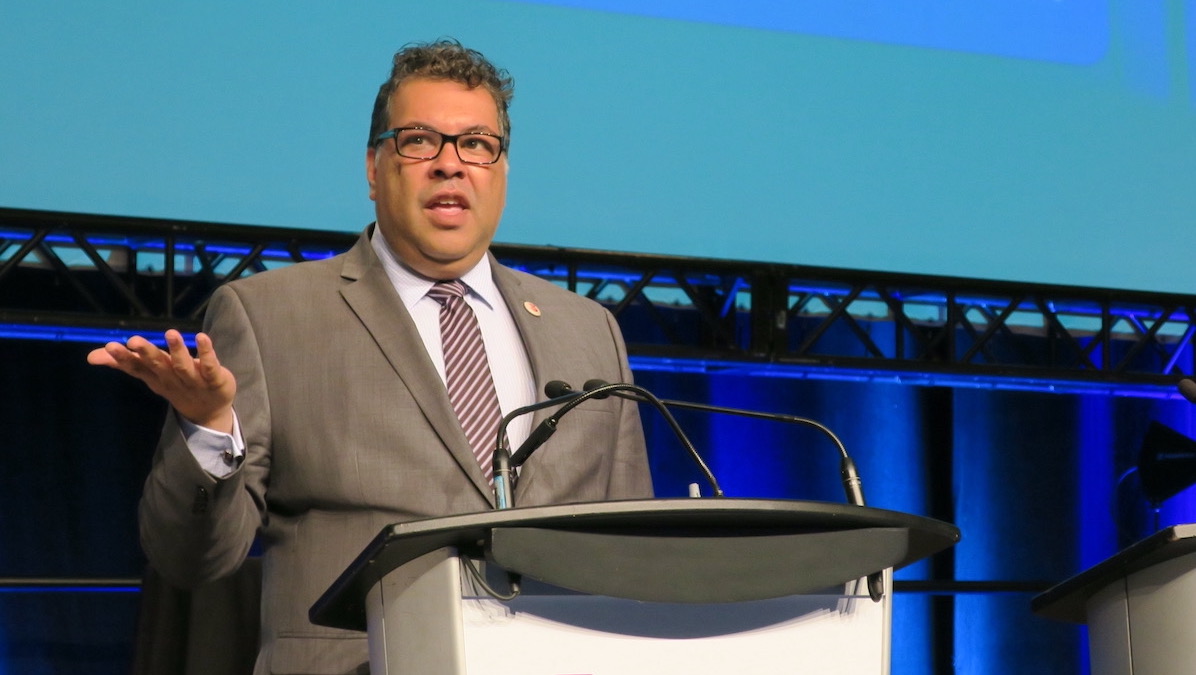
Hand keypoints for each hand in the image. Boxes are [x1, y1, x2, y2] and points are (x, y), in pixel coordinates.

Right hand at [87, 329, 235, 432]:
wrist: (209, 412)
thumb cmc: (175, 385)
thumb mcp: (149, 376)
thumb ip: (125, 363)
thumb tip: (92, 356)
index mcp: (155, 377)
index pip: (136, 367)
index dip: (123, 358)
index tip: (110, 346)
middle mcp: (172, 378)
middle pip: (158, 365)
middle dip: (146, 353)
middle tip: (133, 340)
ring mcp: (194, 381)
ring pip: (183, 365)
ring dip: (176, 350)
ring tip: (170, 333)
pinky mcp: (215, 380)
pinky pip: (210, 366)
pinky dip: (206, 353)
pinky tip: (202, 337)